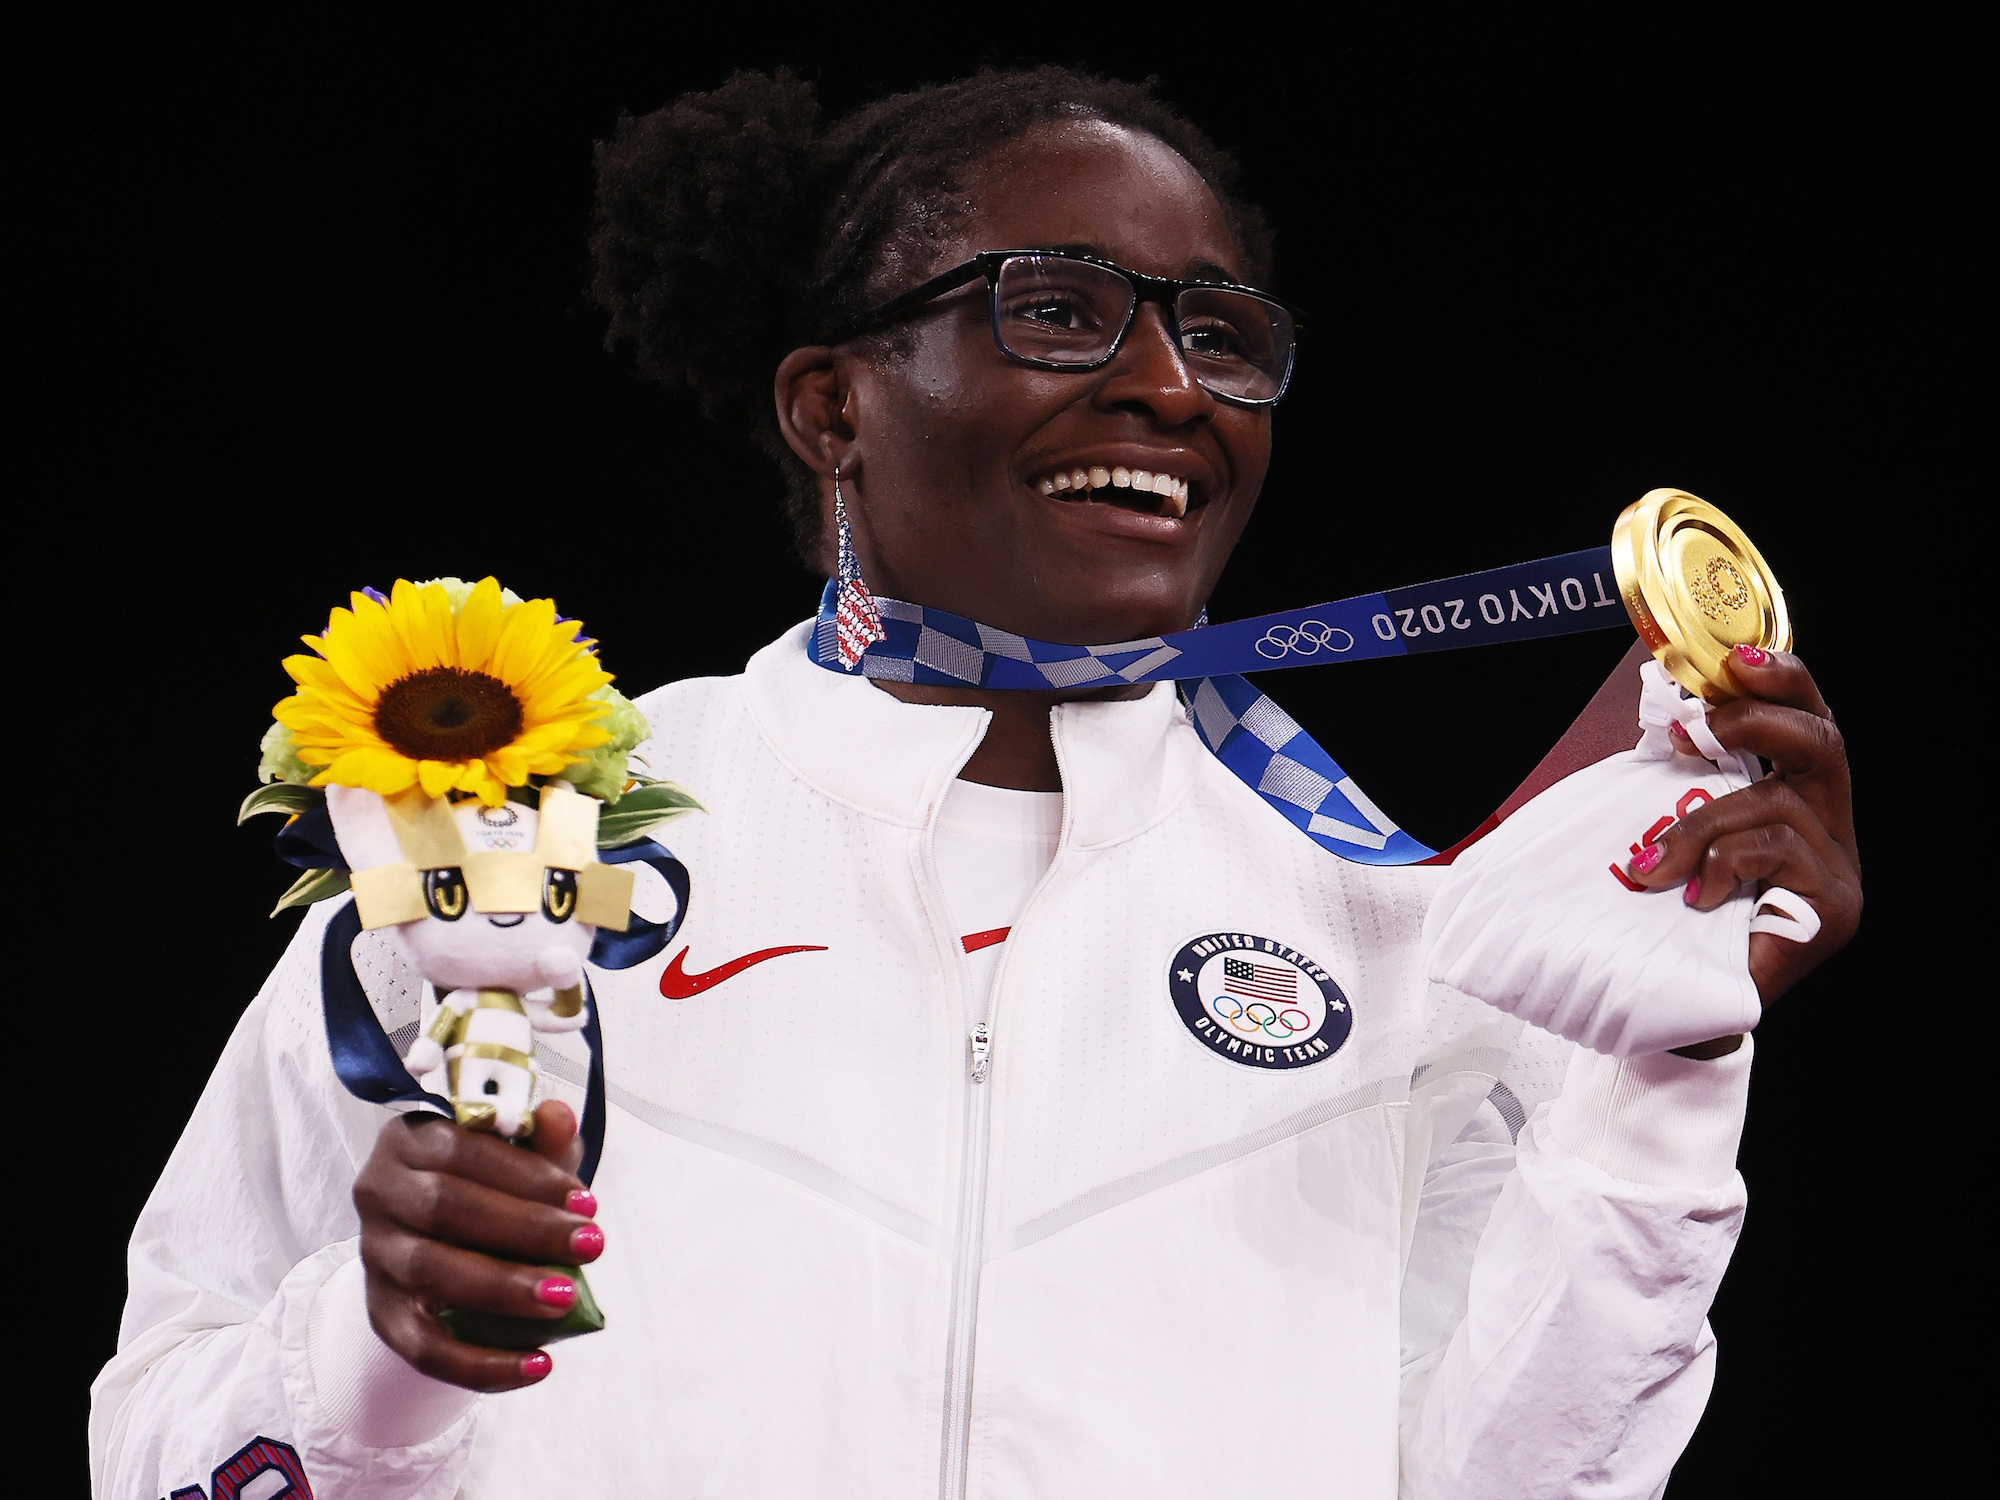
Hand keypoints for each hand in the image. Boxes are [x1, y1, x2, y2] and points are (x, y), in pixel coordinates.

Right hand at [353, 1099, 603, 1389]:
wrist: (445, 1239)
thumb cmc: (492, 1183)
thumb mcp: (520, 1155)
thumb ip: (540, 1137)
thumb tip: (559, 1115)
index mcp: (410, 1138)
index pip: (463, 1150)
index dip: (529, 1176)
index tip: (587, 1203)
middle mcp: (380, 1192)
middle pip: (446, 1207)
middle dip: (526, 1229)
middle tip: (592, 1246)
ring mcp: (375, 1255)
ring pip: (432, 1271)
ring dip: (505, 1288)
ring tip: (567, 1298)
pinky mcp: (382, 1313)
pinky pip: (424, 1348)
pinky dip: (482, 1363)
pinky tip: (538, 1365)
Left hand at [1627, 645, 1861, 1054]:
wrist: (1678, 1011)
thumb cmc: (1669, 918)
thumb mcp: (1670, 832)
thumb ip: (1678, 780)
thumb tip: (1656, 709)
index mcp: (1797, 799)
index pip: (1808, 721)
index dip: (1781, 681)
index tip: (1733, 659)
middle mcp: (1830, 829)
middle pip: (1824, 743)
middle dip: (1758, 720)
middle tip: (1699, 727)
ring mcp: (1839, 870)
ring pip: (1779, 804)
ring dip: (1702, 824)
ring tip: (1652, 865)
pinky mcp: (1835, 910)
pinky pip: (1778, 852)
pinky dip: (1723, 862)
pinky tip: (1693, 894)